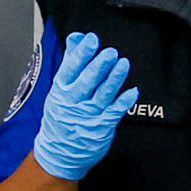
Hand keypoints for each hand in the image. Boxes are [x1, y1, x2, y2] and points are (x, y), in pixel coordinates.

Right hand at [30, 32, 138, 182]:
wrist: (58, 154)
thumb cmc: (60, 116)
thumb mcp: (59, 89)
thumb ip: (71, 61)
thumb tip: (77, 37)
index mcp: (61, 91)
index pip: (70, 69)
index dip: (81, 54)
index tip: (91, 40)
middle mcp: (73, 103)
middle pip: (87, 82)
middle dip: (99, 66)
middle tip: (110, 52)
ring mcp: (88, 116)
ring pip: (103, 95)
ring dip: (114, 79)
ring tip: (123, 64)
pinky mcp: (101, 128)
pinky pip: (115, 113)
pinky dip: (124, 102)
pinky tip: (133, 91)